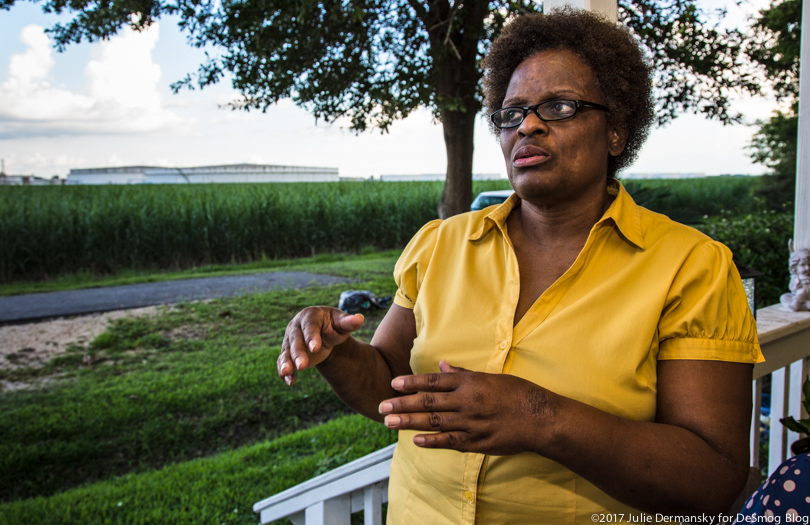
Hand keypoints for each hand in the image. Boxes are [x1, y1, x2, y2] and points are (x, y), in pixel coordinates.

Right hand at [278, 307, 364, 384]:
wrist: (324, 334)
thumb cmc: (334, 326)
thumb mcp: (342, 323)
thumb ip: (349, 322)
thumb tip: (360, 319)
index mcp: (310, 316)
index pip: (310, 326)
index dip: (311, 336)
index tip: (315, 348)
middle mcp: (296, 327)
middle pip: (295, 340)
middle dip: (298, 353)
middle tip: (302, 366)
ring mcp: (290, 340)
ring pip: (286, 352)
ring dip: (286, 362)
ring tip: (287, 372)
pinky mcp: (287, 352)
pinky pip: (282, 362)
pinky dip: (284, 372)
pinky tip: (290, 381)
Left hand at [378, 360, 553, 454]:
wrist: (541, 418)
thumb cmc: (518, 394)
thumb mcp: (491, 377)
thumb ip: (464, 374)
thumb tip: (441, 366)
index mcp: (470, 383)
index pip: (434, 381)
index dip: (411, 382)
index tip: (393, 384)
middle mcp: (468, 402)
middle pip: (429, 402)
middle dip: (402, 405)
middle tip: (381, 407)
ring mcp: (472, 424)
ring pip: (435, 422)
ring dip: (410, 423)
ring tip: (389, 423)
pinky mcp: (478, 442)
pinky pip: (450, 442)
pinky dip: (432, 441)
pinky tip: (415, 441)